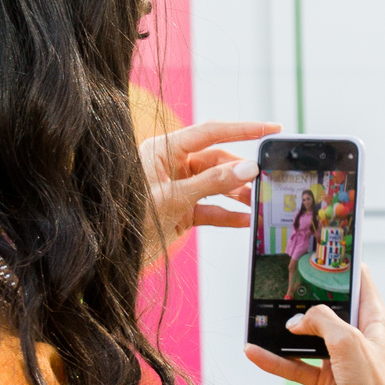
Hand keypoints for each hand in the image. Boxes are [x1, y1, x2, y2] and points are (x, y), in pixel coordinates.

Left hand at [142, 120, 271, 262]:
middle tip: (266, 178)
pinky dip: (229, 214)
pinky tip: (245, 220)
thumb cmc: (129, 219)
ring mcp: (177, 188)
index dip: (243, 129)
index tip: (272, 129)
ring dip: (238, 194)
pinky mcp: (181, 210)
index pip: (210, 132)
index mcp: (162, 149)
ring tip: (259, 202)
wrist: (112, 256)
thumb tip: (248, 169)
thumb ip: (212, 182)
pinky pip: (211, 208)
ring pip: (217, 184)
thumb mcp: (173, 198)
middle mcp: (170, 165)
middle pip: (217, 160)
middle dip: (242, 170)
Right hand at [247, 274, 384, 384]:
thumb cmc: (371, 384)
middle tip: (285, 284)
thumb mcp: (347, 340)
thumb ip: (321, 320)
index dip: (345, 266)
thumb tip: (296, 321)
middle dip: (307, 300)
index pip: (362, 284)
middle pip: (331, 310)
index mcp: (376, 322)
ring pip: (310, 339)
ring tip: (263, 321)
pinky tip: (256, 354)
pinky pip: (298, 366)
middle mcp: (361, 338)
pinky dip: (277, 361)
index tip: (324, 251)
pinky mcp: (328, 381)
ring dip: (286, 333)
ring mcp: (344, 360)